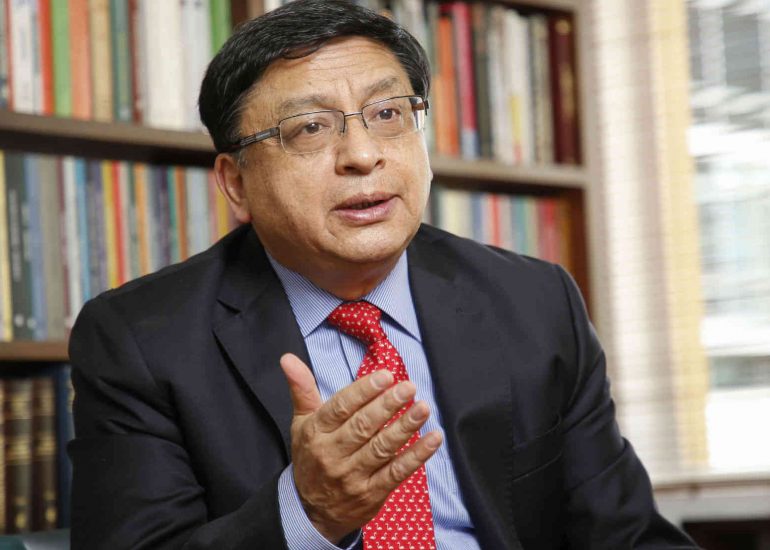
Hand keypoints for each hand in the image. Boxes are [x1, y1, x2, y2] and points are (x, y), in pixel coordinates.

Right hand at [280, 353, 442, 543]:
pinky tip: (433, 439)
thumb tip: (287, 358)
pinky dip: (417, 456)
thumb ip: (301, 388)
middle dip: (388, 406)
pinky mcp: (371, 494)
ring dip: (405, 428)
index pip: (341, 408)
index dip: (363, 391)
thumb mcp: (302, 422)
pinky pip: (396, 472)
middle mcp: (333, 454)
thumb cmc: (311, 456)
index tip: (385, 376)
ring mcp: (353, 476)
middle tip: (409, 388)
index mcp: (316, 432)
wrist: (310, 510)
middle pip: (363, 427)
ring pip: (381, 448)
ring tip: (423, 408)